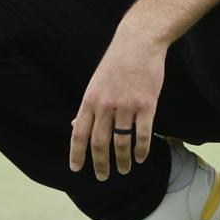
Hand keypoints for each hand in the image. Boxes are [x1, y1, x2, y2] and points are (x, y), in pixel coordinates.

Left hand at [69, 30, 165, 180]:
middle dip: (100, 164)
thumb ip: (87, 107)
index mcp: (90, 100)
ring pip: (122, 142)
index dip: (76, 154)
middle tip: (102, 177)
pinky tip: (141, 157)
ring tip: (124, 170)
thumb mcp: (95, 83)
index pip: (79, 133)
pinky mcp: (147, 105)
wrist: (139, 42)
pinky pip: (142, 134)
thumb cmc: (116, 63)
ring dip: (122, 160)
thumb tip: (73, 126)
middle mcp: (105, 105)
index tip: (76, 169)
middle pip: (99, 143)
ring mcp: (127, 106)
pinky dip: (142, 150)